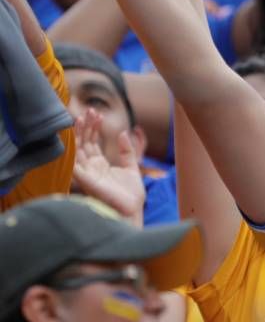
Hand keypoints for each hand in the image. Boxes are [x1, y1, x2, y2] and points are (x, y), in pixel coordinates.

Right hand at [71, 108, 144, 224]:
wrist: (133, 211)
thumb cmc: (131, 194)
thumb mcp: (132, 167)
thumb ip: (126, 150)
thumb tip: (122, 132)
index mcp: (100, 164)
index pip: (92, 142)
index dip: (93, 127)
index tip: (97, 113)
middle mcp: (91, 168)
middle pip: (83, 143)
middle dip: (85, 126)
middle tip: (89, 110)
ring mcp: (87, 174)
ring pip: (78, 150)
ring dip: (79, 133)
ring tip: (82, 116)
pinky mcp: (86, 181)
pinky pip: (75, 164)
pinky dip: (74, 151)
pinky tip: (75, 137)